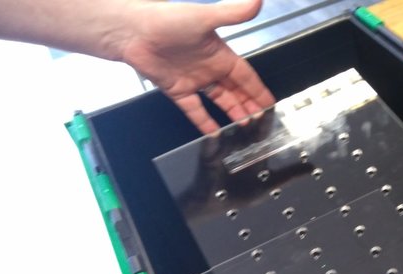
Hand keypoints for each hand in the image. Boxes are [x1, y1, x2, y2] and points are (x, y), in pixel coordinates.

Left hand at [119, 0, 275, 132]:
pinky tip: (215, 132)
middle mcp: (209, 68)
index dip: (258, 89)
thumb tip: (257, 1)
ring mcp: (193, 80)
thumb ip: (232, 13)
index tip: (270, 102)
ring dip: (232, 113)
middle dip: (249, 105)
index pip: (245, 76)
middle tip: (261, 119)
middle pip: (235, 91)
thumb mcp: (204, 17)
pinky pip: (194, 110)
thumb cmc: (166, 20)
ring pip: (219, 101)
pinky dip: (204, 122)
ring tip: (245, 126)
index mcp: (220, 54)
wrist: (132, 31)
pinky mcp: (177, 90)